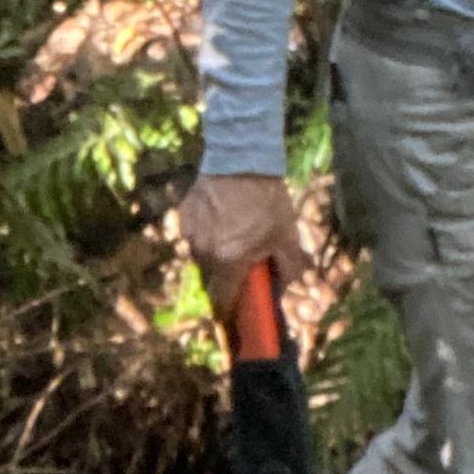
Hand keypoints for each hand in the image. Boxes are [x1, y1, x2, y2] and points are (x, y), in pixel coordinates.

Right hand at [175, 170, 308, 317]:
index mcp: (228, 261)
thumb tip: (287, 284)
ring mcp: (190, 233)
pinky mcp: (183, 215)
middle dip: (227, 277)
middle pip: (212, 278)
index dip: (229, 312)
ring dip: (216, 254)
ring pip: (202, 256)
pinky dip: (207, 233)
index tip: (235, 316)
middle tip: (244, 264)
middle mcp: (204, 252)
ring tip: (233, 234)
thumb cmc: (266, 198)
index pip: (222, 300)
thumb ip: (289, 265)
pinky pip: (195, 234)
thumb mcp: (286, 233)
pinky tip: (222, 217)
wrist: (240, 157)